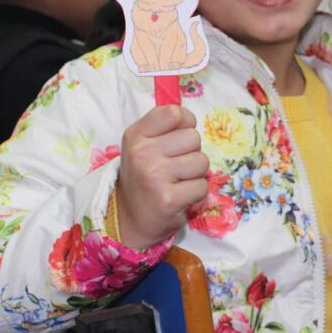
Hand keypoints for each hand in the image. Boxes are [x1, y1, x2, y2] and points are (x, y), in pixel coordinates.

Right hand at [116, 105, 209, 249]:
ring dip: (195, 174)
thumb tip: (191, 118)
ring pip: (202, 162)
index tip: (177, 138)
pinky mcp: (169, 200)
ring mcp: (154, 177)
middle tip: (174, 167)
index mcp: (135, 135)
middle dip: (190, 152)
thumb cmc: (143, 176)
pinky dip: (195, 193)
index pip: (174, 113)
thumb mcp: (142, 144)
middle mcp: (142, 154)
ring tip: (177, 181)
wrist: (129, 219)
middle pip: (193, 138)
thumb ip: (165, 126)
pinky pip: (202, 186)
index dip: (185, 123)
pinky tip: (179, 196)